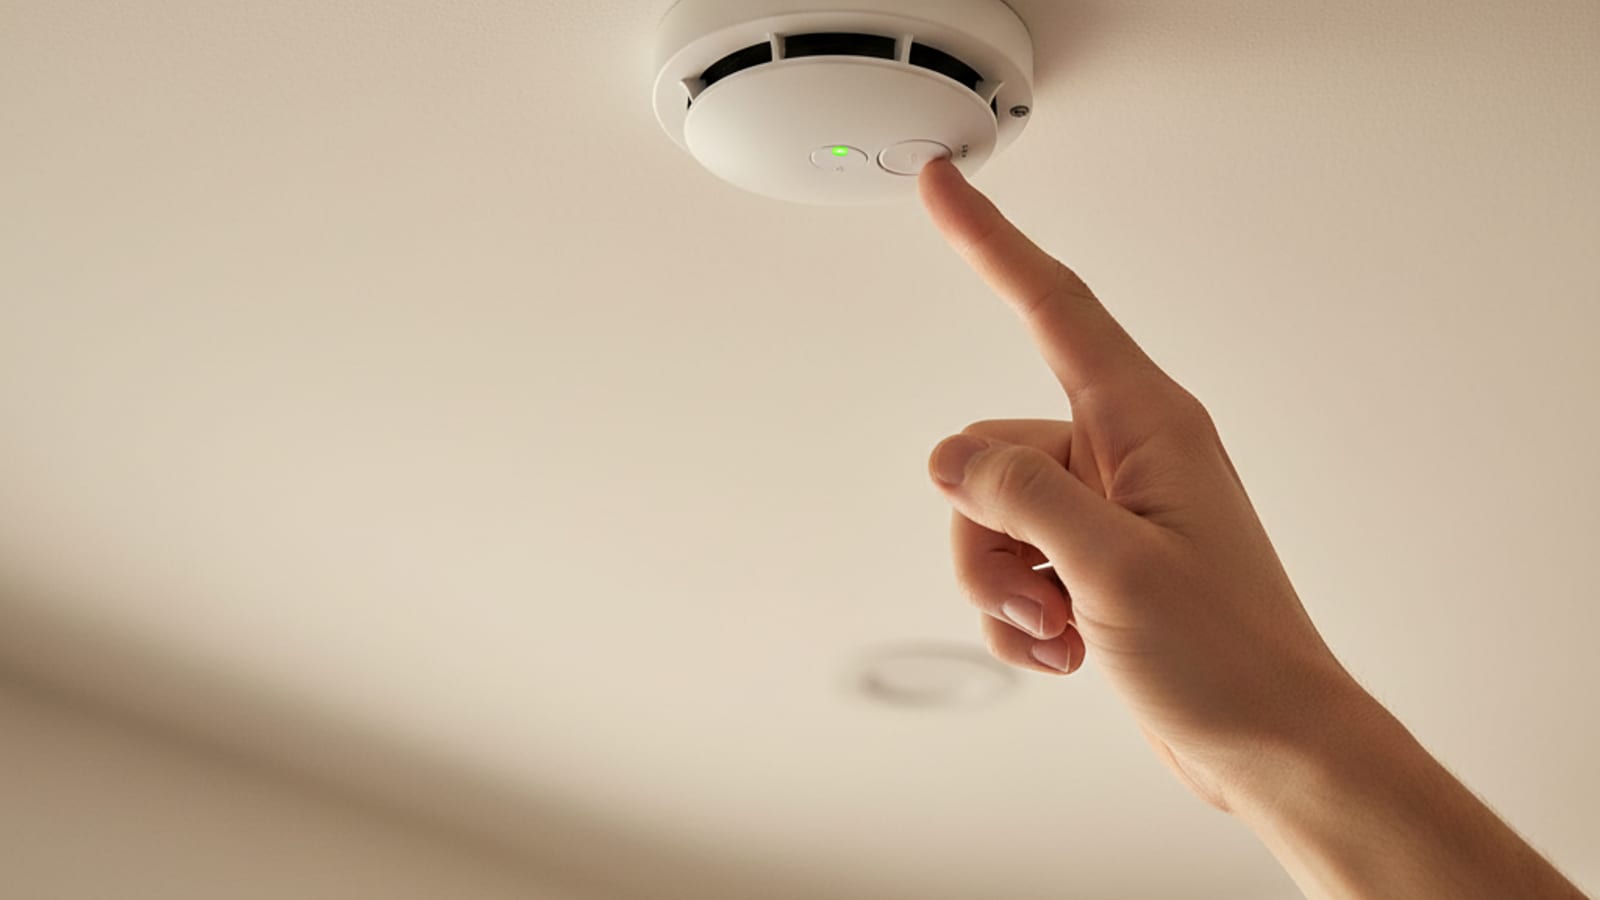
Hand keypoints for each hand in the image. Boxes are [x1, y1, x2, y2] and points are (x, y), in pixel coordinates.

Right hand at [918, 159, 1357, 811]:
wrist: (1273, 747)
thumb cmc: (1229, 659)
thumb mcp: (1113, 568)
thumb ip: (1020, 495)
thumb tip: (947, 456)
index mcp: (1147, 425)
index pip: (1054, 305)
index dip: (991, 241)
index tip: (943, 184)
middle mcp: (1126, 453)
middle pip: (991, 451)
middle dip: (987, 536)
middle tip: (1044, 602)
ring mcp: (1110, 509)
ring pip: (993, 515)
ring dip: (1004, 587)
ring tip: (1062, 634)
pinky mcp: (1097, 560)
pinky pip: (1014, 563)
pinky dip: (1020, 616)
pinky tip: (1066, 653)